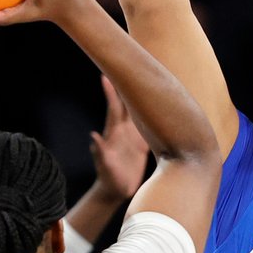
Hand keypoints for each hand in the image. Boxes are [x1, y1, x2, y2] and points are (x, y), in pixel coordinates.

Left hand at [89, 75, 149, 200]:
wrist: (116, 190)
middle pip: (128, 103)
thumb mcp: (104, 167)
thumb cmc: (109, 179)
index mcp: (115, 133)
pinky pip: (150, 124)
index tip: (106, 74)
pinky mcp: (143, 142)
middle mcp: (124, 130)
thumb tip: (93, 136)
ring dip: (142, 94)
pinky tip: (160, 102)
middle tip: (131, 63)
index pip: (114, 108)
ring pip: (140, 110)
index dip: (110, 92)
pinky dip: (154, 112)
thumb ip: (99, 152)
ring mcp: (134, 135)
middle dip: (128, 84)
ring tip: (147, 76)